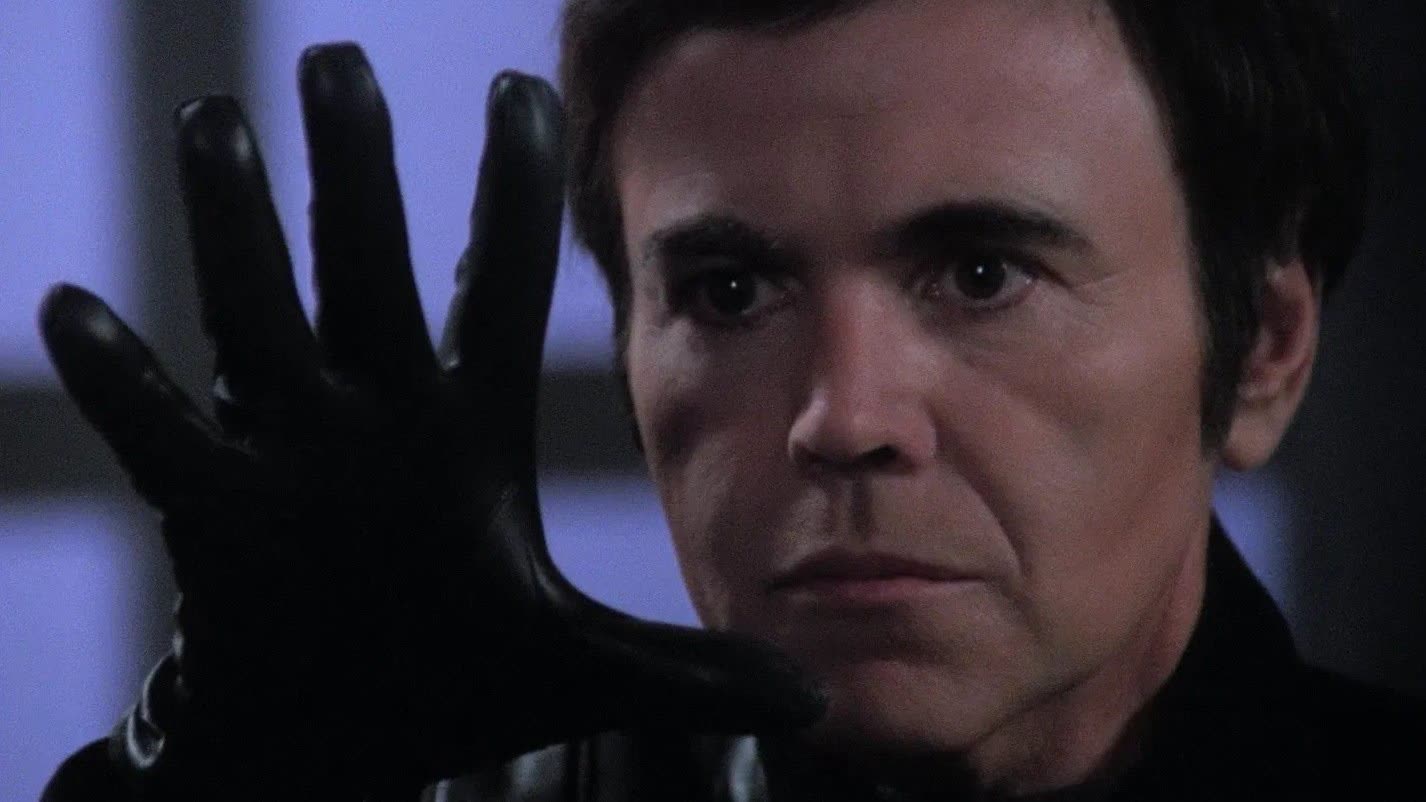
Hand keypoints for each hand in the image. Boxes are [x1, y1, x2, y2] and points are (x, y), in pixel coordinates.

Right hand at [40, 43, 820, 795]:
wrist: (343, 736)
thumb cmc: (459, 675)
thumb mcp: (580, 661)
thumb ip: (687, 670)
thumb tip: (812, 695)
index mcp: (465, 432)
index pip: (492, 290)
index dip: (509, 194)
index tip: (523, 89)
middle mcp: (373, 418)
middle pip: (363, 268)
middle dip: (352, 170)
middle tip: (339, 61)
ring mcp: (288, 454)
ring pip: (255, 312)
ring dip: (234, 225)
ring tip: (218, 121)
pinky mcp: (212, 511)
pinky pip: (156, 431)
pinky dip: (118, 378)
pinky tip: (75, 310)